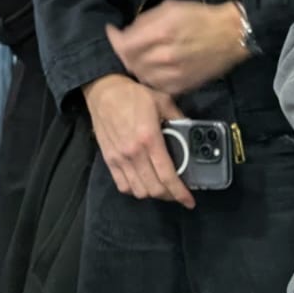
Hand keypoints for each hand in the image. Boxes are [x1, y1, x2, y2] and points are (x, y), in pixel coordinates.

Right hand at [83, 73, 192, 207]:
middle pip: (154, 189)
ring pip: (139, 191)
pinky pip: (122, 186)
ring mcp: (119, 158)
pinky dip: (134, 190)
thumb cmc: (132, 94)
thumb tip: (190, 128)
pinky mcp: (109, 159)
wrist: (103, 91)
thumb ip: (178, 116)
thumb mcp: (162, 100)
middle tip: (177, 193)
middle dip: (169, 196)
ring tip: (161, 188)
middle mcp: (134, 153)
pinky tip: (142, 184)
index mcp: (150, 139)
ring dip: (152, 194)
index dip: (180, 193)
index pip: (167, 175)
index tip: (189, 201)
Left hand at [107, 0, 248, 94]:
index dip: (114, 39)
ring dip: (137, 66)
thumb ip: (145, 21)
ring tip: (142, 56)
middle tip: (128, 45)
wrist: (231, 36)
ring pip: (141, 76)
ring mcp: (173, 75)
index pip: (125, 44)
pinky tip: (155, 68)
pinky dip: (150, 77)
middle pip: (130, 62)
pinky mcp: (182, 87)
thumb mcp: (170, 8)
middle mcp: (165, 56)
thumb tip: (125, 32)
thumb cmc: (200, 17)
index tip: (112, 33)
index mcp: (162, 33)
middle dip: (125, 52)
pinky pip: (155, 86)